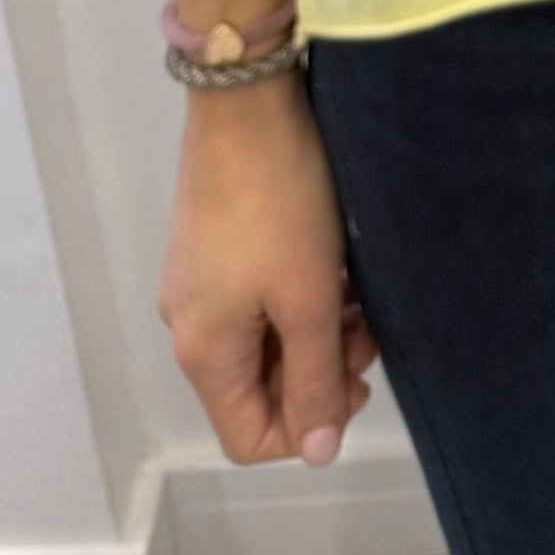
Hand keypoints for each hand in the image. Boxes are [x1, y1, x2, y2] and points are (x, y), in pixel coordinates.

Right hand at [157, 74, 377, 466]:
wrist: (245, 101)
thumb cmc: (280, 204)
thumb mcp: (308, 298)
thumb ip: (314, 381)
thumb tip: (318, 453)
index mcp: (203, 351)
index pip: (248, 437)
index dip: (307, 427)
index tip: (356, 381)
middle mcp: (188, 324)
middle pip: (256, 388)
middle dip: (318, 372)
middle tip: (366, 330)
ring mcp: (197, 283)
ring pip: (262, 341)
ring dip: (314, 332)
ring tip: (358, 295)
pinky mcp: (211, 245)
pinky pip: (257, 301)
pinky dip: (297, 297)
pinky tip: (332, 266)